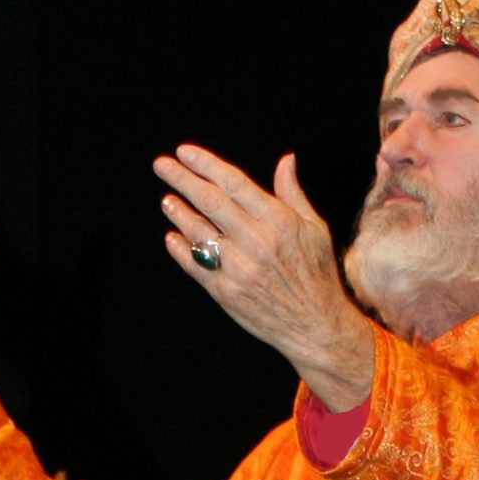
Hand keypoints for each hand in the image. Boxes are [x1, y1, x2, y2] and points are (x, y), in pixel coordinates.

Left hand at [153, 147, 374, 410]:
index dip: (205, 164)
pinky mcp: (226, 293)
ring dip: (178, 212)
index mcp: (278, 221)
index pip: (233, 182)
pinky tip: (172, 236)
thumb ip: (293, 193)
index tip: (184, 152)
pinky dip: (179, 249)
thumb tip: (286, 160)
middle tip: (162, 165)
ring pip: (198, 232)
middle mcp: (256, 242)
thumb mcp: (315, 229)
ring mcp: (239, 269)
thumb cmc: (317, 275)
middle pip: (209, 201)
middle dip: (181, 179)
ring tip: (168, 201)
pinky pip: (195, 265)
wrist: (315, 327)